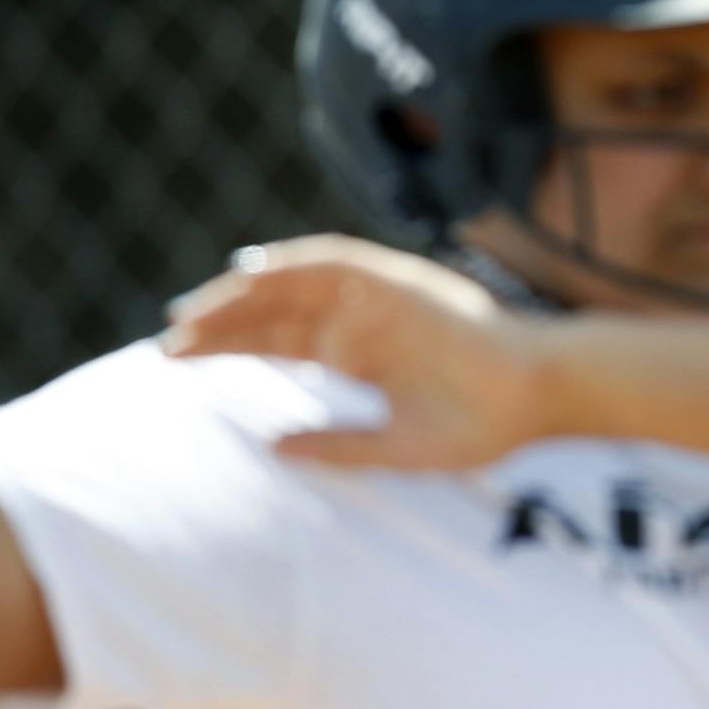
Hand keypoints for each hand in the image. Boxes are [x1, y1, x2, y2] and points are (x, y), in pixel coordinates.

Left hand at [164, 236, 551, 468]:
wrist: (540, 398)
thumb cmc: (483, 425)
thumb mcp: (396, 447)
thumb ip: (337, 445)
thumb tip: (272, 446)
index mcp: (363, 355)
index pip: (280, 341)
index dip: (228, 344)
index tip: (177, 355)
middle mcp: (363, 320)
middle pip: (276, 311)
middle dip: (220, 323)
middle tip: (168, 339)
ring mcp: (381, 298)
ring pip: (296, 284)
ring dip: (244, 293)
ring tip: (194, 313)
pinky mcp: (401, 282)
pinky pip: (337, 262)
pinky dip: (294, 261)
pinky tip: (253, 271)